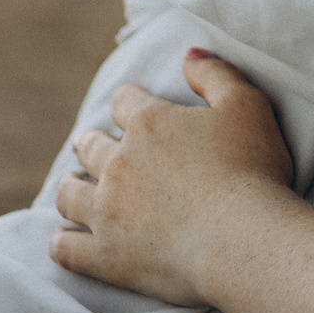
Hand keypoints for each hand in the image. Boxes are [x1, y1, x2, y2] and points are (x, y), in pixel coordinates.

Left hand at [49, 49, 296, 306]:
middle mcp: (118, 164)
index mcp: (149, 124)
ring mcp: (107, 212)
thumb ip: (216, 74)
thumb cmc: (252, 170)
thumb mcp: (247, 106)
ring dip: (70, 187)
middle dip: (90, 144)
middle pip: (90, 147)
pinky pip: (65, 249)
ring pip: (69, 195)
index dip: (128, 103)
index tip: (131, 109)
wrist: (244, 240)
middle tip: (89, 146)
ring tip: (73, 188)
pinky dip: (61, 242)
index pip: (124, 102)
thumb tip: (189, 55)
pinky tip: (65, 238)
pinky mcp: (106, 257)